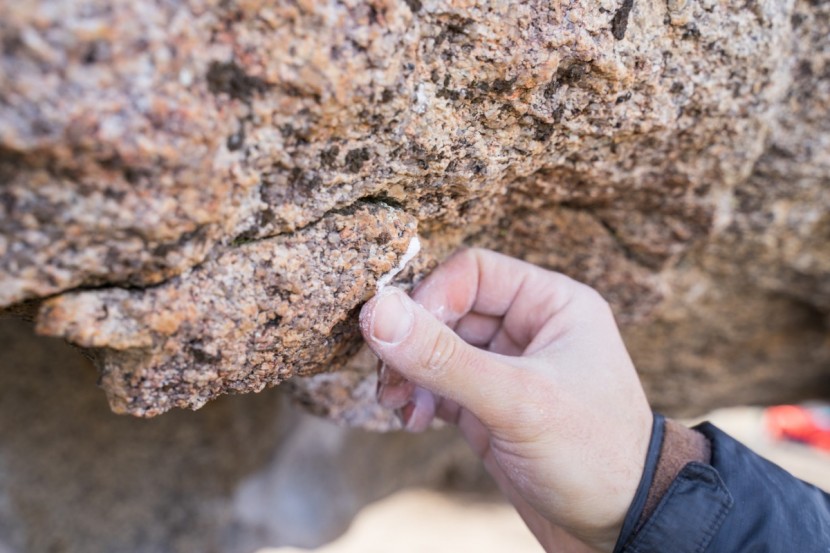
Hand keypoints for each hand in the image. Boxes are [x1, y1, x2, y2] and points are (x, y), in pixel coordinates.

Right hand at [359, 248, 652, 551]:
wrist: (621, 528)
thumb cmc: (594, 455)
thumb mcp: (516, 402)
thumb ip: (444, 358)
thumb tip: (378, 311)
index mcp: (552, 304)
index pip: (473, 272)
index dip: (430, 297)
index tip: (399, 334)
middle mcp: (530, 329)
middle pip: (449, 311)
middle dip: (414, 343)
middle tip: (390, 378)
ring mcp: (508, 368)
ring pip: (440, 349)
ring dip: (411, 373)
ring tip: (398, 403)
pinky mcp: (492, 406)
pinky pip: (442, 385)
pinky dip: (421, 398)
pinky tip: (415, 420)